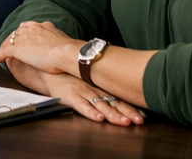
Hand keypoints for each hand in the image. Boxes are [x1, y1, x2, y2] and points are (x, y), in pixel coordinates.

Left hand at [0, 20, 81, 75]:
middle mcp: (31, 29)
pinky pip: (5, 51)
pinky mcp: (18, 49)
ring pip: (9, 41)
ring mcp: (24, 39)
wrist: (67, 53)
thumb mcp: (62, 40)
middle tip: (10, 47)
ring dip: (4, 47)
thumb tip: (62, 45)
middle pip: (16, 33)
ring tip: (1, 53)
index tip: (23, 39)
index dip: (23, 34)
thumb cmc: (69, 50)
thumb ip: (58, 40)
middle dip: (12, 40)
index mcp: (42, 26)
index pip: (28, 27)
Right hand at [21, 60, 143, 126]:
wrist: (47, 69)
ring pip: (100, 105)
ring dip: (113, 114)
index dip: (131, 106)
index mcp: (98, 86)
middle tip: (139, 119)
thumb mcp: (86, 80)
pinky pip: (81, 105)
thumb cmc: (68, 76)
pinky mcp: (70, 95)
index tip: (143, 113)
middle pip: (113, 102)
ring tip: (123, 121)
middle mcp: (93, 89)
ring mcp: (82, 92)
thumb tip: (116, 93)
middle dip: (127, 112)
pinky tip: (98, 118)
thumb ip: (99, 86)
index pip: (117, 97)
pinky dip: (90, 112)